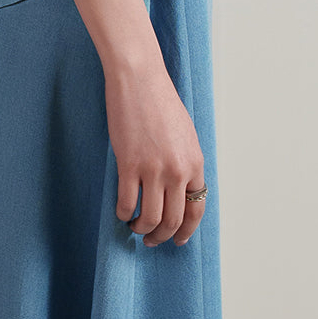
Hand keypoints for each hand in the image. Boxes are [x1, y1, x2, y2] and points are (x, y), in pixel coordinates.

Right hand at [104, 52, 206, 247]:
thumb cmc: (160, 101)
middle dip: (161, 236)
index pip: (196, 209)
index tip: (176, 239)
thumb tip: (179, 191)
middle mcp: (178, 170)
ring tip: (134, 226)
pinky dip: (123, 213)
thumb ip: (185, 163)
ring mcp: (153, 169)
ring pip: (150, 218)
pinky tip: (121, 211)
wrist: (139, 78)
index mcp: (195, 163)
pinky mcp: (129, 164)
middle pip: (173, 220)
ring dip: (142, 229)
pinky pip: (126, 203)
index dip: (186, 231)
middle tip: (151, 239)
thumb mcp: (185, 135)